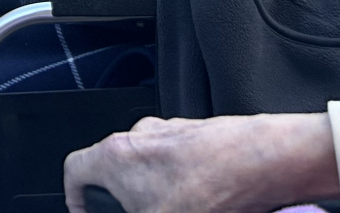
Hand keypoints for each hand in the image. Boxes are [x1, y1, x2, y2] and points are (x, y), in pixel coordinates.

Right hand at [62, 113, 339, 212]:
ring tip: (184, 211)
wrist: (265, 163)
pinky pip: (182, 167)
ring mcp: (172, 135)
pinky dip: (189, 189)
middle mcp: (140, 137)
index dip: (75, 197)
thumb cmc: (212, 187)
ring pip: (152, 170)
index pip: (74, 170)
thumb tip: (132, 208)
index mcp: (116, 155)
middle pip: (115, 173)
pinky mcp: (201, 139)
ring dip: (159, 196)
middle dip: (126, 202)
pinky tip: (211, 205)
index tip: (85, 212)